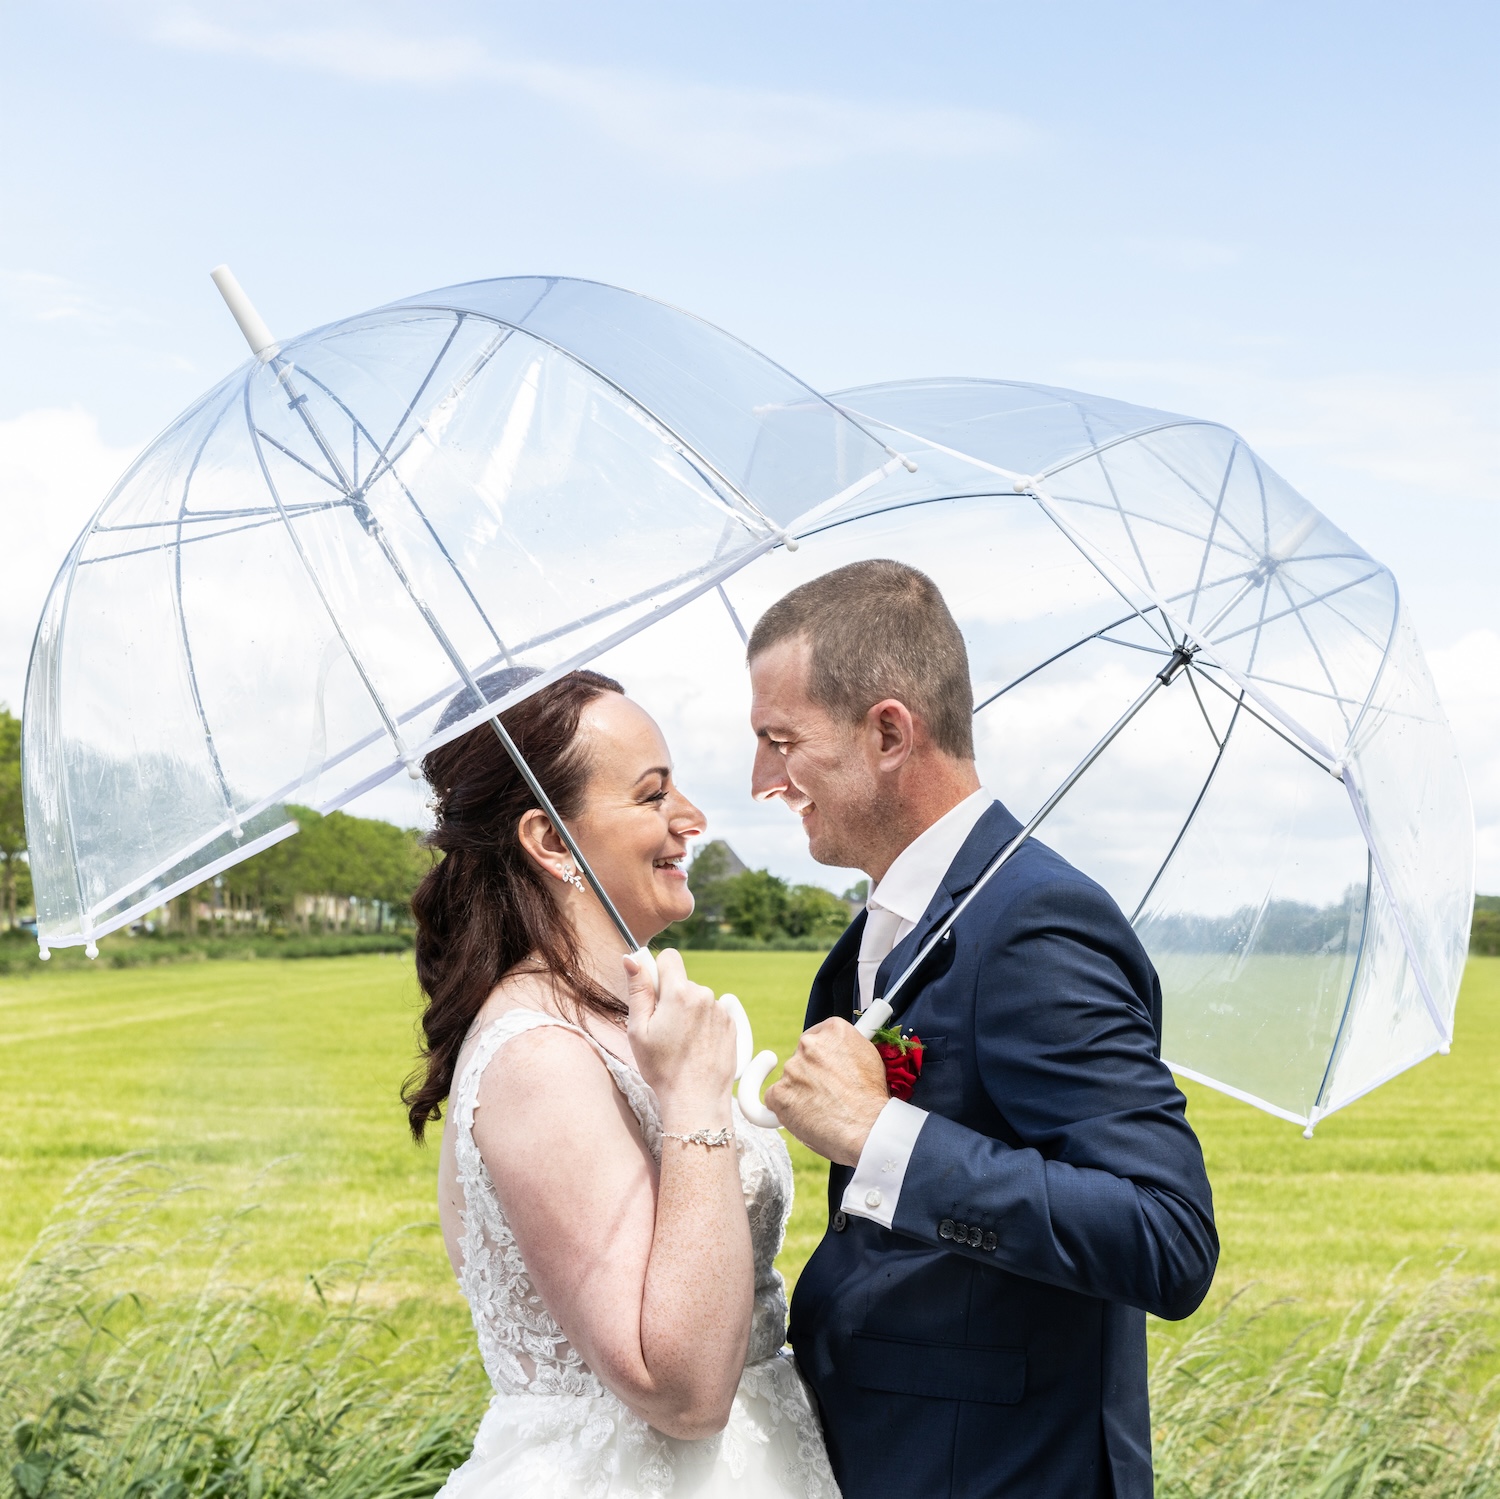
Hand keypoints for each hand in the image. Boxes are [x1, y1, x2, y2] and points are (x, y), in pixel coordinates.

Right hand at [623, 948, 734, 1125]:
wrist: (696, 1099)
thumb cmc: (662, 1068)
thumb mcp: (639, 1030)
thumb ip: (638, 990)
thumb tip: (631, 959)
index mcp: (680, 992)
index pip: (669, 957)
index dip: (658, 972)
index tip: (653, 993)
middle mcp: (704, 995)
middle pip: (682, 982)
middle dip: (672, 997)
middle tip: (664, 1030)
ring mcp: (721, 1009)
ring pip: (697, 999)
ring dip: (688, 1012)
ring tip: (681, 1043)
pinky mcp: (732, 1024)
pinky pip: (712, 1013)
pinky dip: (703, 1024)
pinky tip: (696, 1048)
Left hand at [764, 1018, 888, 1165]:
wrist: (868, 1129)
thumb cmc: (873, 1100)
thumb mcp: (869, 1058)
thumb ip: (848, 1049)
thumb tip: (839, 1051)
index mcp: (834, 1030)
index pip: (817, 1036)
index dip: (822, 1056)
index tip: (825, 1068)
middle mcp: (810, 1043)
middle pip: (801, 1056)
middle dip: (810, 1074)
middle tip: (828, 1094)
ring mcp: (792, 1068)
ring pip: (790, 1079)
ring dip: (800, 1092)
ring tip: (824, 1110)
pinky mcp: (779, 1093)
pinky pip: (774, 1099)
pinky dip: (785, 1109)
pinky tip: (805, 1117)